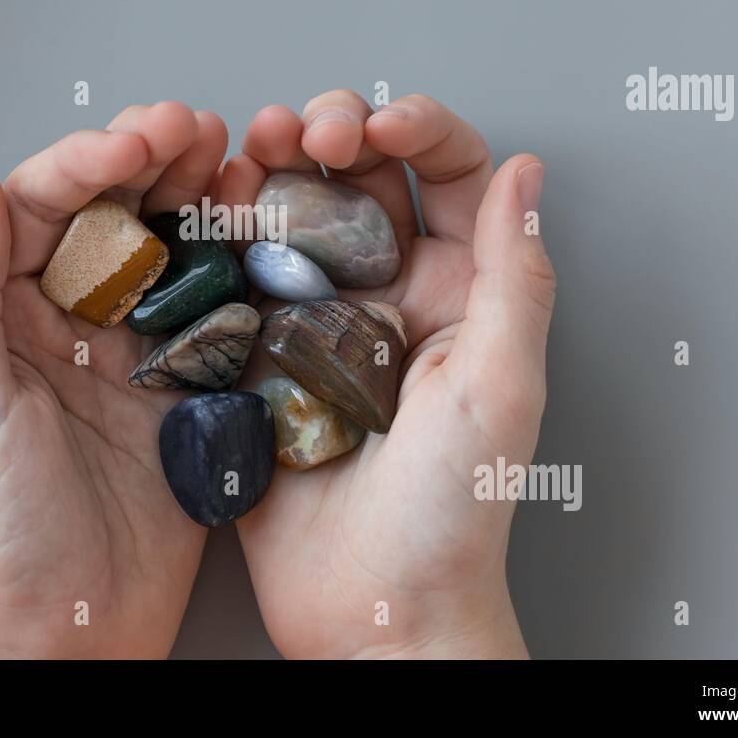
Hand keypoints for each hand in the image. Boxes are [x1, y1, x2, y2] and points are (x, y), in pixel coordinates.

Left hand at [0, 102, 228, 657]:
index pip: (42, 207)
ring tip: (228, 159)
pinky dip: (236, 262)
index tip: (132, 147)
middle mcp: (69, 320)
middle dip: (150, 160)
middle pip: (110, 213)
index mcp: (4, 312)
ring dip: (195, 196)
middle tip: (193, 131)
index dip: (86, 163)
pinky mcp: (187, 386)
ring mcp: (133, 350)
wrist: (65, 620)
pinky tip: (255, 229)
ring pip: (168, 248)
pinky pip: (214, 307)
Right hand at [222, 90, 554, 658]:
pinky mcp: (262, 359)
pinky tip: (211, 212)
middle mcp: (391, 298)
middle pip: (364, 180)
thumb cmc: (452, 516)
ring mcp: (321, 326)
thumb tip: (526, 171)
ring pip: (295, 217)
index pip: (450, 177)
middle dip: (331, 133)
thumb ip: (512, 278)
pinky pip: (242, 278)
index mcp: (459, 294)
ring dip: (272, 171)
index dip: (416, 129)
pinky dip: (223, 235)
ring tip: (248, 156)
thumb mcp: (499, 387)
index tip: (375, 126)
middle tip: (299, 132)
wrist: (374, 612)